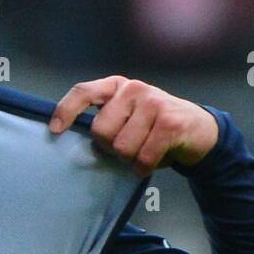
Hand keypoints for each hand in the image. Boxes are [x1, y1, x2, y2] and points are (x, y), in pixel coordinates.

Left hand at [47, 76, 218, 176]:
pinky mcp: (170, 122)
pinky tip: (155, 160)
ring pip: (121, 148)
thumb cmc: (154, 129)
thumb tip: (68, 137)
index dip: (66, 110)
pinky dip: (145, 167)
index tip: (54, 130)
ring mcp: (153, 102)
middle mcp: (133, 89)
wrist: (200, 131)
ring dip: (131, 159)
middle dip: (111, 148)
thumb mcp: (127, 117)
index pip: (84, 92)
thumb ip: (104, 120)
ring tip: (146, 150)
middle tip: (130, 146)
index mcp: (117, 86)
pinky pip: (143, 157)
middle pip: (100, 131)